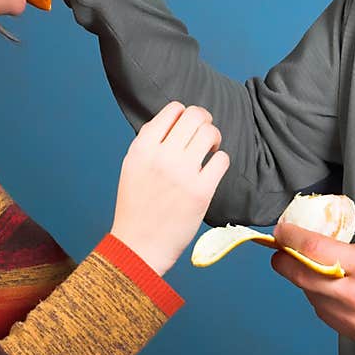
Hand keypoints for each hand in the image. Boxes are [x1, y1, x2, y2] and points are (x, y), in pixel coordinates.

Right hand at [111, 102, 230, 275]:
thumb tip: (175, 118)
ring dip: (214, 138)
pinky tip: (212, 169)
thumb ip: (149, 140)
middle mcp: (162, 156)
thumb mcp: (132, 165)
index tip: (187, 126)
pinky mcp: (201, 191)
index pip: (173, 109)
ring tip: (210, 150)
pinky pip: (222, 159)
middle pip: (195, 116)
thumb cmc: (136, 205)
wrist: (139, 245)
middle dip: (204, 120)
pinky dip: (221, 160)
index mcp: (142, 148)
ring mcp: (183, 173)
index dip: (185, 113)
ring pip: (211, 133)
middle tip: (204, 133)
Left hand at [271, 222, 354, 341]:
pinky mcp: (342, 329)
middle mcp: (351, 294)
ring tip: (315, 267)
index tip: (282, 231)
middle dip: (284, 261)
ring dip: (303, 278)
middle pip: (302, 275)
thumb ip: (345, 248)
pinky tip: (330, 288)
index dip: (292, 238)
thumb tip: (314, 239)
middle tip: (279, 250)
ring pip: (308, 292)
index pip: (315, 249)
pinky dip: (317, 294)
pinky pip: (319, 306)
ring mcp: (344, 315)